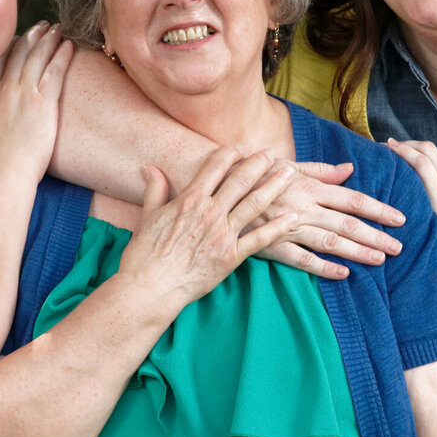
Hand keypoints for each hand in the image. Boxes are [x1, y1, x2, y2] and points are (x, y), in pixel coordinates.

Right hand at [0, 22, 73, 182]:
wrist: (2, 174)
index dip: (10, 46)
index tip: (19, 36)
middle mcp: (3, 90)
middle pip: (18, 53)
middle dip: (31, 36)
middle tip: (42, 26)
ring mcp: (23, 94)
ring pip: (37, 57)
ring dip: (48, 39)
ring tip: (57, 28)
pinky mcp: (42, 103)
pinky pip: (54, 71)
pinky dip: (62, 55)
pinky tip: (69, 44)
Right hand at [117, 146, 297, 313]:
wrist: (150, 287)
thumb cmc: (145, 254)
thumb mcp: (148, 215)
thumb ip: (155, 189)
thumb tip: (150, 167)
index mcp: (190, 199)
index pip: (215, 167)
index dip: (229, 154)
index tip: (240, 148)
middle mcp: (210, 212)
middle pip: (241, 180)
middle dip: (258, 163)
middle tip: (272, 153)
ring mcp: (223, 234)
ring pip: (255, 203)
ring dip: (274, 186)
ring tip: (288, 173)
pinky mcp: (231, 256)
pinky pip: (260, 239)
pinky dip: (278, 228)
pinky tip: (292, 218)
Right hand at [254, 160, 404, 279]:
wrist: (218, 188)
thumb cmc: (255, 175)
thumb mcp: (287, 166)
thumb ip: (320, 170)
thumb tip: (349, 169)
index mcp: (309, 187)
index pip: (352, 199)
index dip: (378, 209)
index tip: (399, 218)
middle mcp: (303, 207)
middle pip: (347, 223)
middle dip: (376, 235)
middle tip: (399, 246)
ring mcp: (288, 227)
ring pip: (330, 242)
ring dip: (357, 251)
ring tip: (380, 259)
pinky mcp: (272, 246)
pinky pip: (302, 259)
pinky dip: (324, 267)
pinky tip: (344, 274)